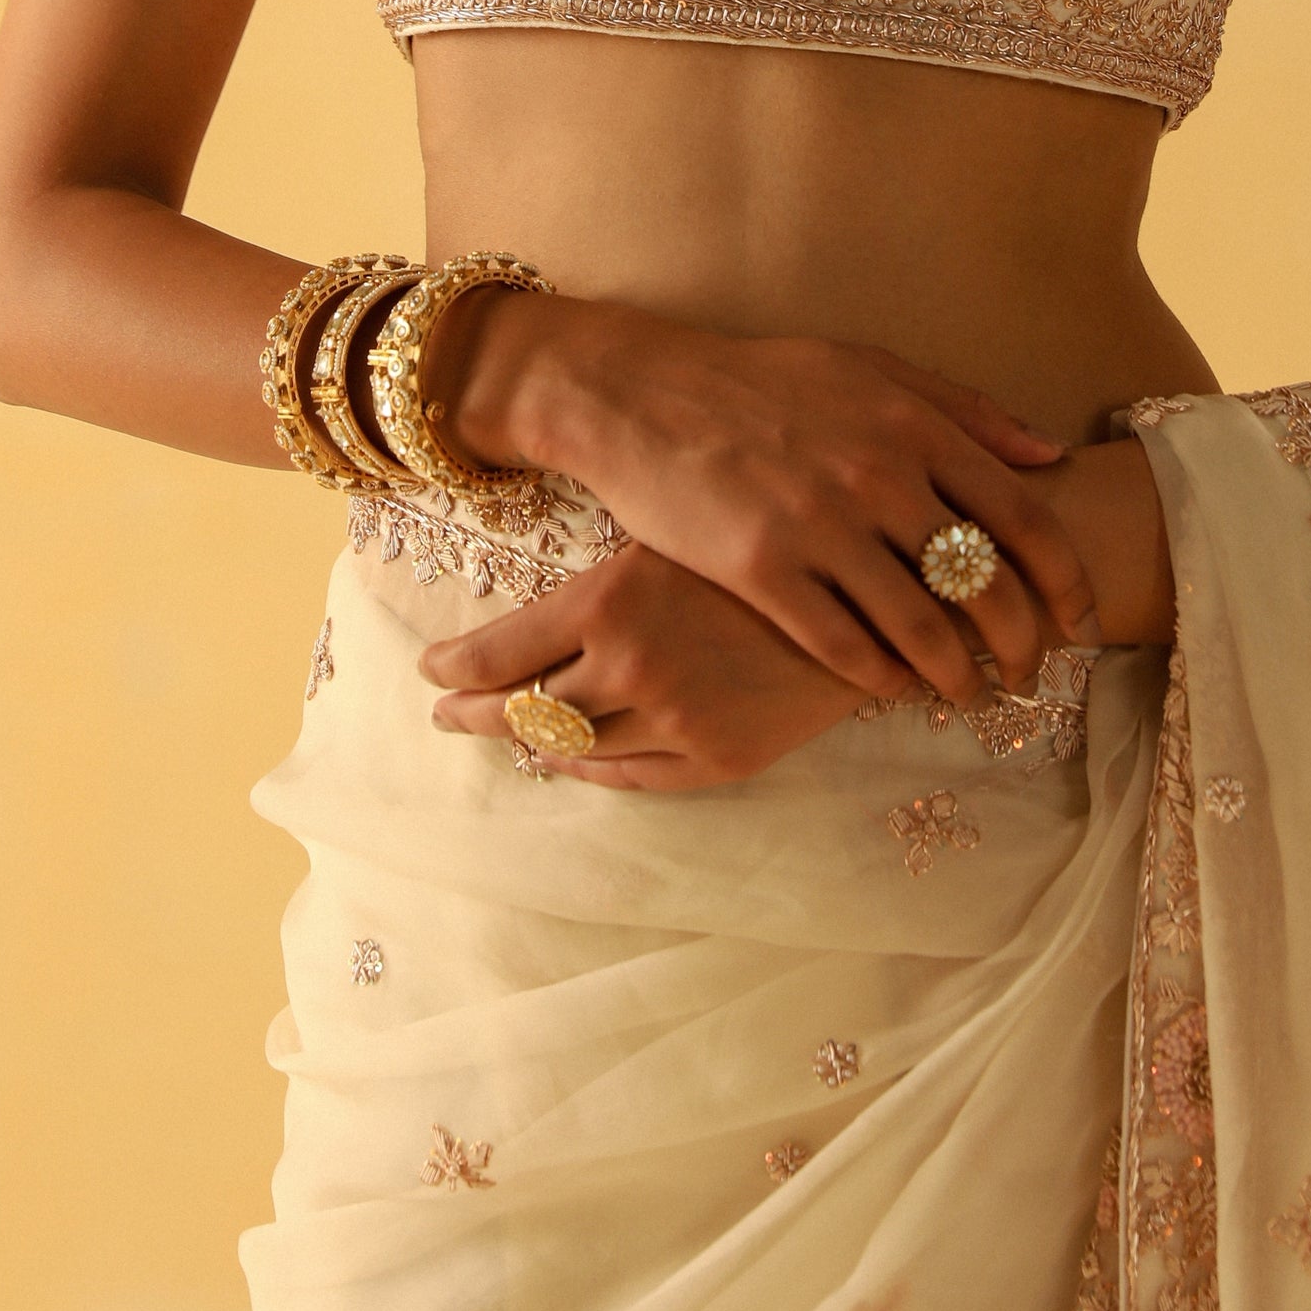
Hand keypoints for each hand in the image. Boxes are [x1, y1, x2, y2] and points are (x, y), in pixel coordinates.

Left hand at [419, 541, 873, 790]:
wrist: (879, 585)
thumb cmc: (765, 535)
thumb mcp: (670, 534)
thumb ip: (601, 575)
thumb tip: (526, 610)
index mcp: (612, 599)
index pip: (497, 655)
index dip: (454, 671)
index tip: (431, 672)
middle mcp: (633, 666)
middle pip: (522, 711)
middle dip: (474, 714)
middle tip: (446, 714)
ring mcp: (675, 720)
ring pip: (571, 745)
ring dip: (527, 741)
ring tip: (503, 732)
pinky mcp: (716, 759)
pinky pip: (628, 776)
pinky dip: (588, 765)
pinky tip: (571, 754)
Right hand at [434, 293, 1098, 706]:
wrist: (645, 396)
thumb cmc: (764, 381)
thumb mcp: (871, 368)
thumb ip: (966, 411)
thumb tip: (1051, 456)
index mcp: (913, 426)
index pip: (1024, 520)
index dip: (1066, 583)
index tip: (1081, 621)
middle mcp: (877, 476)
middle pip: (984, 586)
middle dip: (1021, 644)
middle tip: (1028, 674)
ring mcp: (819, 526)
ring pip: (920, 630)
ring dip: (956, 677)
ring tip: (968, 696)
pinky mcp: (762, 571)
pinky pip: (844, 647)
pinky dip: (881, 679)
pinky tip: (893, 689)